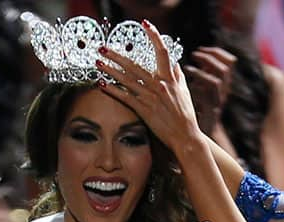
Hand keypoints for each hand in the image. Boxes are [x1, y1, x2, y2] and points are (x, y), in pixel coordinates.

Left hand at [96, 21, 204, 154]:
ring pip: (126, 79)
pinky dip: (113, 90)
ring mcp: (150, 97)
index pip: (162, 51)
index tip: (145, 24)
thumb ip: (178, 76)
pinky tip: (101, 84)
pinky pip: (125, 97)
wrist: (185, 136)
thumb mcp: (185, 92)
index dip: (154, 35)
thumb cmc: (186, 115)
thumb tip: (175, 62)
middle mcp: (159, 85)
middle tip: (103, 47)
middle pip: (135, 64)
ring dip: (110, 70)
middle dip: (117, 55)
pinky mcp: (144, 110)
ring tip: (97, 62)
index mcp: (169, 78)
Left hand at [185, 47, 236, 134]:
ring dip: (202, 73)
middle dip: (211, 58)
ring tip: (187, 69)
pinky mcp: (210, 111)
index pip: (230, 62)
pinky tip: (186, 84)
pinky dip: (197, 88)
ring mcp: (217, 102)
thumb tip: (189, 57)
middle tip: (194, 55)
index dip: (217, 52)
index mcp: (222, 84)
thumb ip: (196, 74)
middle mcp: (223, 92)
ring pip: (218, 81)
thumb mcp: (197, 89)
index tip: (201, 49)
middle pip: (226, 68)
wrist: (197, 136)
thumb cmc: (194, 111)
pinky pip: (207, 96)